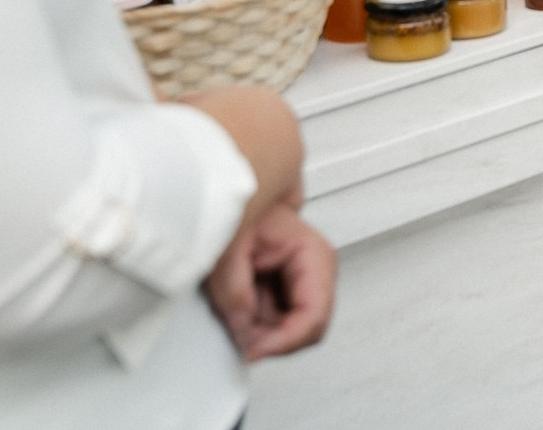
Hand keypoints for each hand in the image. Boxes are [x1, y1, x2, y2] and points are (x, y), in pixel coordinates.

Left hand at [204, 203, 336, 360]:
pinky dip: (258, 326)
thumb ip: (234, 290)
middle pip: (308, 329)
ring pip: (294, 331)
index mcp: (313, 254)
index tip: (254, 350)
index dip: (284, 341)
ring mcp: (304, 280)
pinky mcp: (289, 289)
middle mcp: (316, 268)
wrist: (231, 193)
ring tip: (234, 313)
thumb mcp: (226, 248)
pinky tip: (240, 308)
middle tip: (239, 338)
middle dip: (273, 340)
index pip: (314, 316)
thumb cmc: (236, 204)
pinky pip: (280, 323)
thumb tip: (244, 328)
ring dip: (263, 333)